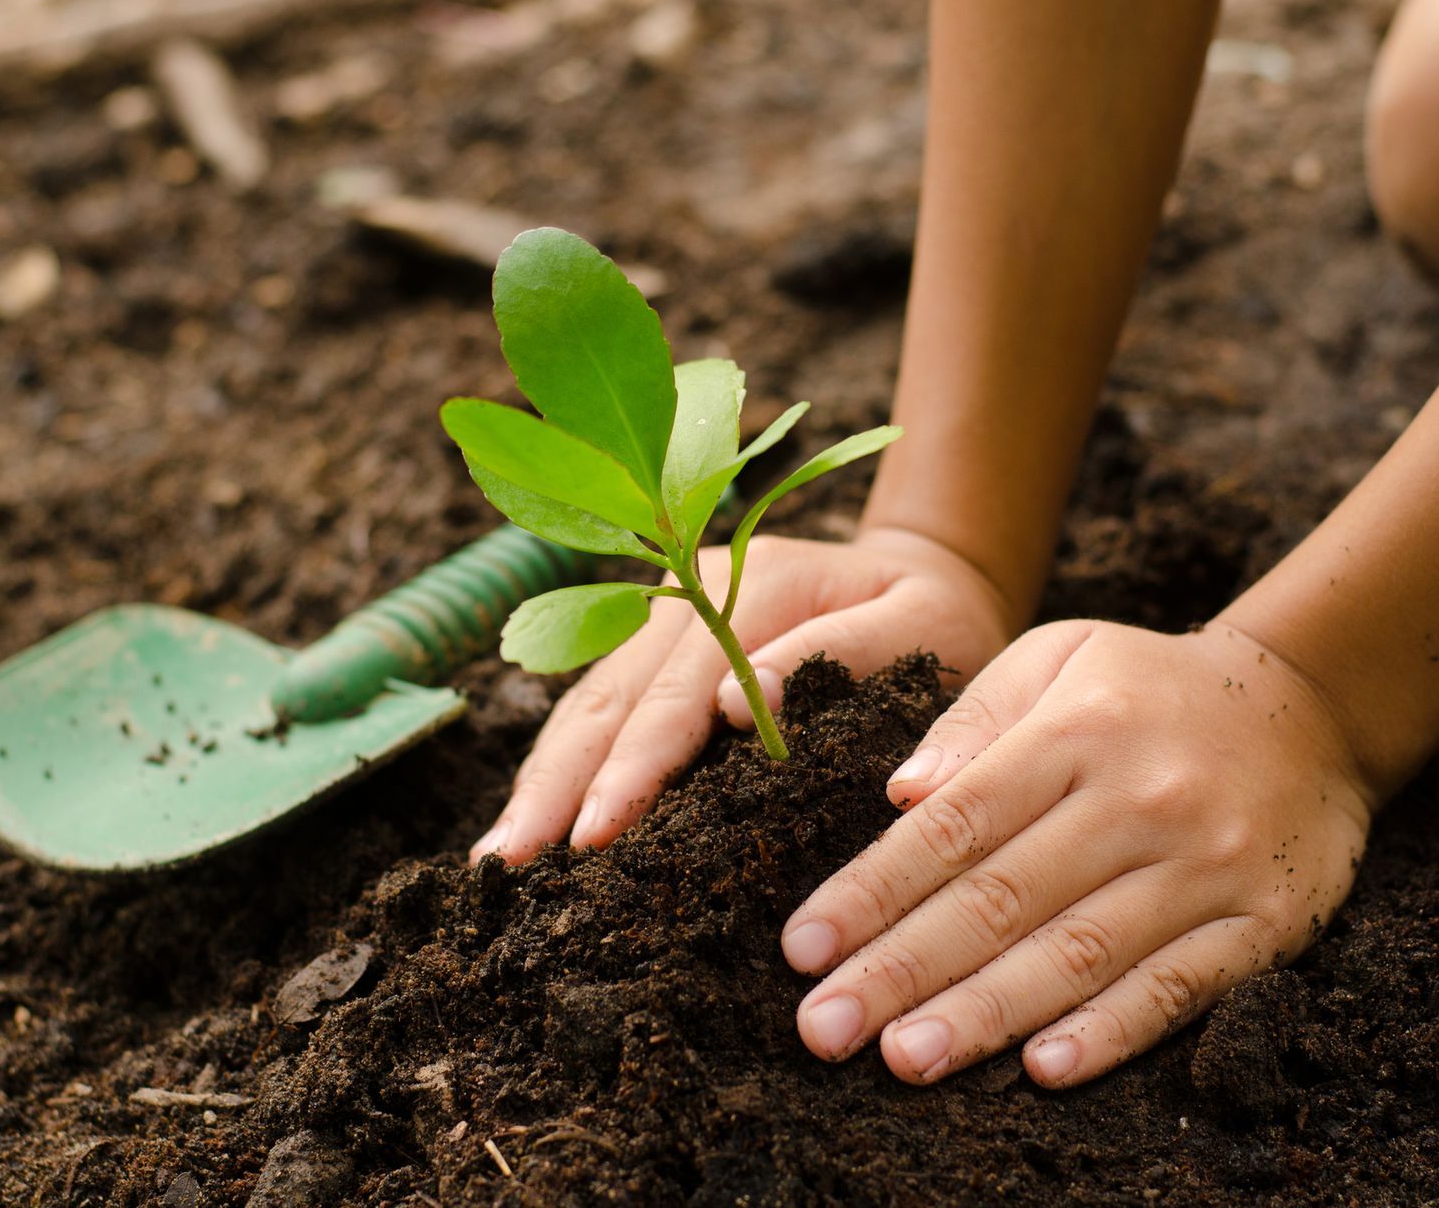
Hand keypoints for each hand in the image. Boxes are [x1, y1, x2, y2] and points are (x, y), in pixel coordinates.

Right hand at [469, 526, 1016, 862]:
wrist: (931, 572)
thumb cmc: (939, 618)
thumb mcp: (921, 626)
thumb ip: (841, 653)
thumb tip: (738, 704)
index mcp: (753, 583)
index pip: (676, 691)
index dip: (633, 765)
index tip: (596, 833)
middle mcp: (688, 591)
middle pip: (608, 697)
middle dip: (556, 785)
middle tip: (510, 865)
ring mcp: (663, 614)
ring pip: (586, 703)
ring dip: (541, 780)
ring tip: (499, 858)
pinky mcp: (656, 645)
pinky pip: (597, 707)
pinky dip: (561, 765)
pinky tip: (531, 819)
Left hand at [780, 618, 1378, 1087]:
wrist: (1313, 706)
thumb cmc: (1149, 688)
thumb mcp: (1059, 655)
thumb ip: (974, 718)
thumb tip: (899, 794)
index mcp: (1075, 733)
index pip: (954, 825)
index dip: (872, 891)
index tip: (802, 946)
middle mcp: (1138, 801)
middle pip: (1002, 899)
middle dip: (902, 969)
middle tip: (823, 1029)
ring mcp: (1206, 867)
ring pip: (1079, 953)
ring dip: (986, 1013)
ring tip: (904, 1058)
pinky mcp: (1264, 923)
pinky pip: (1179, 987)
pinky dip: (1113, 1033)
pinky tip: (1045, 1069)